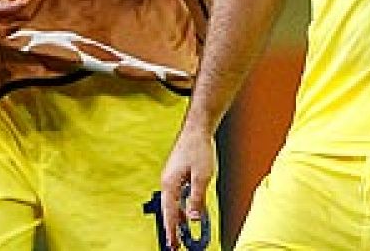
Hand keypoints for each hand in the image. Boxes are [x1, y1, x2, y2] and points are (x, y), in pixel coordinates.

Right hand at [158, 127, 214, 250]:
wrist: (196, 129)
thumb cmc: (198, 149)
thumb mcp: (202, 177)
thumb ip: (197, 198)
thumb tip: (193, 218)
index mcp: (170, 184)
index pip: (169, 213)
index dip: (171, 230)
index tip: (172, 244)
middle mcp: (167, 182)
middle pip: (168, 210)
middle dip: (172, 228)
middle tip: (175, 245)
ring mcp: (171, 178)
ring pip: (172, 204)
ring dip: (176, 219)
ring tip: (181, 235)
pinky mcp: (176, 175)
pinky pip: (176, 196)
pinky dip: (180, 208)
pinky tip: (185, 214)